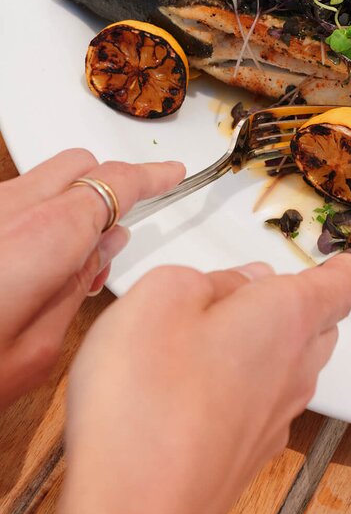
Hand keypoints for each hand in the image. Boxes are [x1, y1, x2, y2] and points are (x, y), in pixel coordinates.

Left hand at [0, 149, 184, 404]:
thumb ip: (78, 285)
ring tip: (71, 256)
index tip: (171, 172)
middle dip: (109, 184)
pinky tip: (29, 259)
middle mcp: (6, 210)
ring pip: (42, 176)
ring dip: (69, 199)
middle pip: (78, 163)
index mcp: (42, 238)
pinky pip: (10, 196)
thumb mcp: (36, 351)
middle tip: (119, 229)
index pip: (113, 183)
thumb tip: (105, 244)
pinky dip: (35, 211)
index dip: (151, 175)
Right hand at [56, 254, 350, 513]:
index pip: (334, 287)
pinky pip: (273, 402)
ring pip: (299, 367)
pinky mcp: (251, 451)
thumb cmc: (147, 400)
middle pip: (322, 328)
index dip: (339, 270)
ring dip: (283, 343)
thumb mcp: (163, 296)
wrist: (135, 508)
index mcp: (284, 317)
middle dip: (310, 304)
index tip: (342, 262)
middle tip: (284, 288)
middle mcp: (293, 368)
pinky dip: (259, 381)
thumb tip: (237, 281)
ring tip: (246, 328)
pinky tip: (222, 382)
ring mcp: (276, 416)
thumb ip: (208, 278)